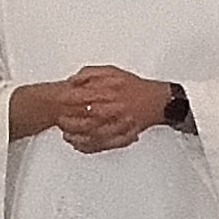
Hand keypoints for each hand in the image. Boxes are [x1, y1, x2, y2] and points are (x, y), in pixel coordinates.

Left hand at [52, 67, 174, 153]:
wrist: (158, 101)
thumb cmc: (134, 87)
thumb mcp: (113, 72)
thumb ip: (91, 73)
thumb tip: (73, 80)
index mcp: (112, 90)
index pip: (85, 96)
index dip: (70, 100)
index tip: (60, 101)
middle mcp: (115, 107)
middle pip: (87, 116)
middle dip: (71, 120)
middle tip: (60, 120)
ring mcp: (119, 124)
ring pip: (94, 134)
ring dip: (78, 135)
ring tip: (66, 134)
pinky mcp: (122, 136)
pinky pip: (103, 145)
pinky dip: (89, 146)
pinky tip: (79, 144)